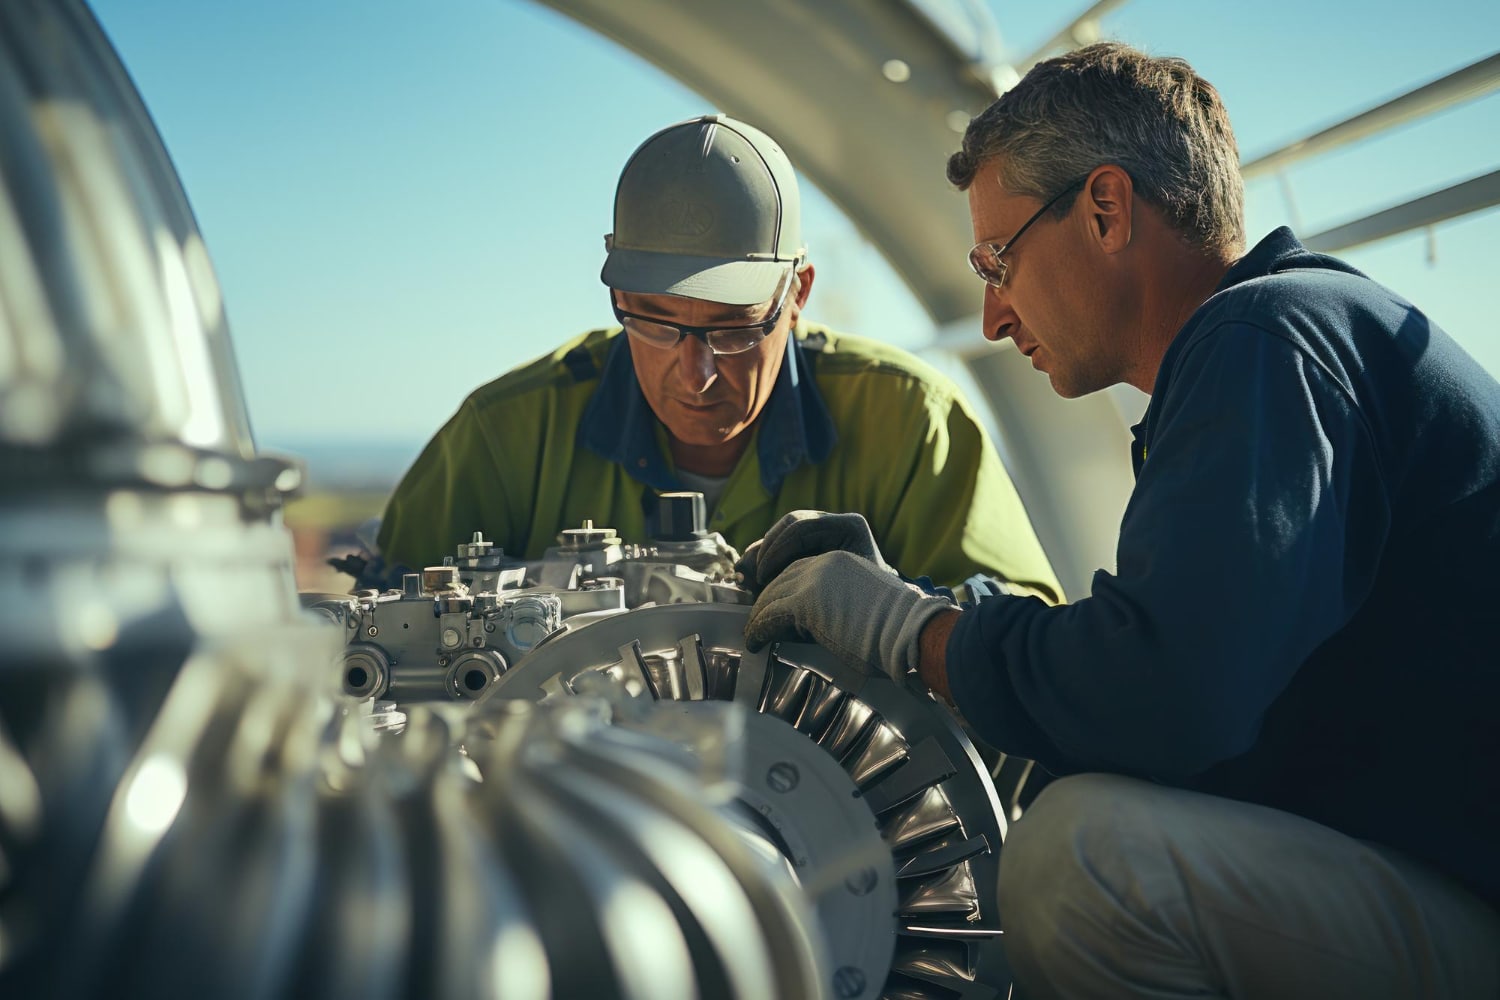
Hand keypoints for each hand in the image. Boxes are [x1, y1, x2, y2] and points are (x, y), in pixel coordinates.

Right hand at [735, 510, 893, 592]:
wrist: (888, 614)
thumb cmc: (867, 605)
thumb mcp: (838, 594)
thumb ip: (801, 585)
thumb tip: (758, 579)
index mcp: (849, 527)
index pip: (801, 527)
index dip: (776, 551)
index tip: (763, 577)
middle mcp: (836, 523)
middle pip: (790, 525)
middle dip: (767, 550)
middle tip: (753, 576)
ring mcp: (826, 531)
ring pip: (784, 533)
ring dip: (764, 554)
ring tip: (749, 576)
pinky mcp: (816, 545)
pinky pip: (786, 546)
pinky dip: (769, 560)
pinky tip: (756, 576)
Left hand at [743, 550, 952, 680]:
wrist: (909, 633)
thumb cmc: (896, 629)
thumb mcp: (861, 602)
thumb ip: (835, 600)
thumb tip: (810, 621)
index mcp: (840, 557)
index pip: (798, 563)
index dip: (778, 581)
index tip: (766, 600)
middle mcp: (824, 562)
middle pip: (780, 576)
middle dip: (763, 596)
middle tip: (752, 619)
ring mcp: (814, 579)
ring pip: (771, 595)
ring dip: (759, 616)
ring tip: (754, 635)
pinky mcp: (805, 601)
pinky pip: (770, 615)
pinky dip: (759, 630)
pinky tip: (756, 643)